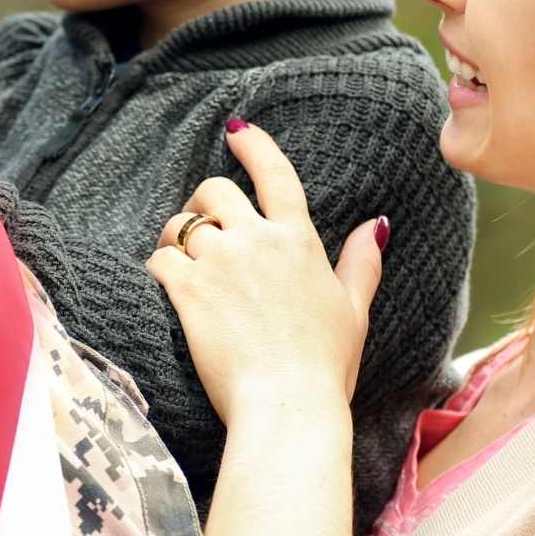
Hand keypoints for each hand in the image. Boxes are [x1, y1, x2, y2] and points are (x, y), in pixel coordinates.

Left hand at [146, 122, 387, 430]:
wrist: (287, 405)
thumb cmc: (324, 366)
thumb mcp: (354, 310)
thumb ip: (361, 262)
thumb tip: (376, 224)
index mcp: (298, 241)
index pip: (275, 175)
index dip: (254, 146)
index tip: (237, 130)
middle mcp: (257, 242)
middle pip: (214, 191)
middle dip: (202, 203)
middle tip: (201, 228)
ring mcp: (220, 263)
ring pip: (180, 225)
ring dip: (175, 238)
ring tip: (181, 262)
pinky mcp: (188, 290)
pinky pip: (160, 259)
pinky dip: (159, 267)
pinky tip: (167, 285)